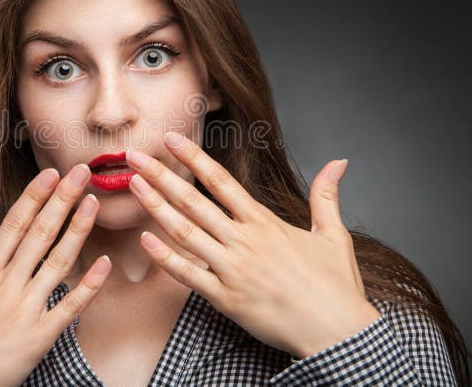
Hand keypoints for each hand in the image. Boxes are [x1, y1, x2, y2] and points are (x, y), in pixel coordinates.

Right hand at [0, 164, 111, 386]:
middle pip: (38, 234)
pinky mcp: (38, 339)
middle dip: (62, 200)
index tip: (50, 175)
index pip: (12, 225)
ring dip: (78, 230)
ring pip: (57, 263)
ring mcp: (23, 312)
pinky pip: (69, 307)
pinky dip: (89, 285)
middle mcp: (4, 287)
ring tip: (94, 203)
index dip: (34, 197)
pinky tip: (105, 263)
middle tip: (80, 173)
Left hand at [124, 132, 380, 359]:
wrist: (337, 332)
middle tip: (133, 156)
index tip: (170, 139)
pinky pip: (188, 275)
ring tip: (133, 185)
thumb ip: (326, 196)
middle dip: (160, 175)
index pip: (221, 181)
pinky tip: (144, 240)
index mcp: (265, 223)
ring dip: (156, 207)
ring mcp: (232, 269)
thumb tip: (338, 163)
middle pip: (193, 201)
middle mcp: (244, 241)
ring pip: (185, 232)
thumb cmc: (335, 287)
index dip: (193, 157)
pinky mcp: (226, 298)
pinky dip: (165, 258)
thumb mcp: (333, 235)